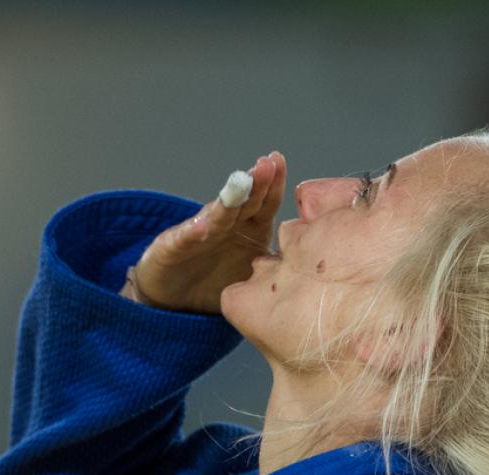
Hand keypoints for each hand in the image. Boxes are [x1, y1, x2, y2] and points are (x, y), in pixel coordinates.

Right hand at [122, 151, 285, 314]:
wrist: (172, 297)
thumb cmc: (216, 281)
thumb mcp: (254, 275)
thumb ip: (280, 263)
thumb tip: (316, 262)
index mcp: (248, 228)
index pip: (265, 202)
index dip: (273, 184)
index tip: (279, 162)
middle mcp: (224, 225)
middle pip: (244, 201)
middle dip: (256, 181)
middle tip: (266, 163)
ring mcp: (198, 234)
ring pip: (216, 215)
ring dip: (228, 200)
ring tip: (239, 182)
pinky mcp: (172, 249)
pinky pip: (185, 240)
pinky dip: (192, 233)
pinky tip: (200, 227)